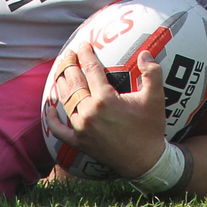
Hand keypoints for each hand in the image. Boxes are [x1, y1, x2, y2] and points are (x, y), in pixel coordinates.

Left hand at [43, 45, 167, 178]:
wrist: (145, 161)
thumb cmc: (150, 129)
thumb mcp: (156, 99)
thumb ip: (152, 73)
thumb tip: (145, 53)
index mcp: (105, 99)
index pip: (91, 69)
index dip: (86, 54)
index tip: (84, 44)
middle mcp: (89, 112)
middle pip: (74, 82)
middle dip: (69, 65)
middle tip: (69, 54)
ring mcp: (82, 128)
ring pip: (65, 101)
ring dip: (61, 84)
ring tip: (60, 72)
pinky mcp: (79, 142)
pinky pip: (59, 130)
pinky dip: (52, 119)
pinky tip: (50, 107)